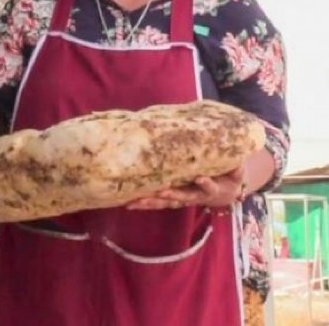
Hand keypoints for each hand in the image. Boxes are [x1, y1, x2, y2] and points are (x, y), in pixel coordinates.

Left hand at [127, 165, 245, 209]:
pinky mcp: (173, 199)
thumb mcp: (237, 173)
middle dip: (171, 194)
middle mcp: (196, 196)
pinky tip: (127, 204)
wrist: (225, 195)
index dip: (206, 183)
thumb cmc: (230, 178)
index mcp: (213, 189)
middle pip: (182, 196)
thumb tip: (237, 159)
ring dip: (150, 202)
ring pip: (166, 202)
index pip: (210, 186)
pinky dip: (144, 204)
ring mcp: (183, 199)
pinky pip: (158, 203)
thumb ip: (236, 167)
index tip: (201, 178)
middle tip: (161, 192)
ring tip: (134, 202)